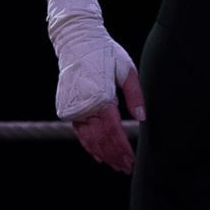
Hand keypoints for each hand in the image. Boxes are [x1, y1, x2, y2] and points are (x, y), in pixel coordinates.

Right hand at [46, 0, 145, 172]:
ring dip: (102, 154)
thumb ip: (135, 95)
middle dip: (114, 156)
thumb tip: (142, 118)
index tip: (132, 161)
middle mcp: (85, 106)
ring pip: (88, 139)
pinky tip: (97, 154)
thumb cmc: (104, 53)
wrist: (76, 40)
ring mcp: (74, 107)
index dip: (123, 149)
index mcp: (102, 97)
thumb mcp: (127, 70)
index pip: (114, 132)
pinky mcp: (67, 106)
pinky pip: (79, 131)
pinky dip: (88, 145)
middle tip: (126, 168)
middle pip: (101, 140)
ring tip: (114, 165)